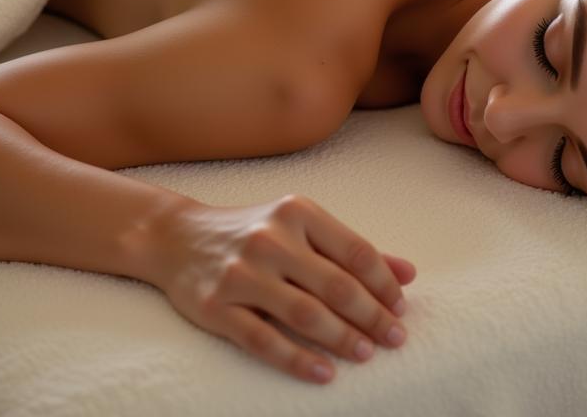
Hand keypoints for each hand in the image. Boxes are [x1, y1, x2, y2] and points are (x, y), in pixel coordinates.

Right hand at [150, 194, 415, 383]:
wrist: (177, 237)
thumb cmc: (252, 232)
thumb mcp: (301, 227)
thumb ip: (351, 249)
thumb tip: (409, 273)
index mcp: (297, 212)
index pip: (355, 251)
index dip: (384, 284)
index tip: (401, 308)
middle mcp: (271, 238)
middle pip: (335, 285)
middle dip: (372, 316)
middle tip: (395, 339)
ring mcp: (242, 272)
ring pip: (305, 315)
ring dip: (343, 339)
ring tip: (366, 354)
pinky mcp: (217, 306)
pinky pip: (264, 340)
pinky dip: (298, 360)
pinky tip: (324, 373)